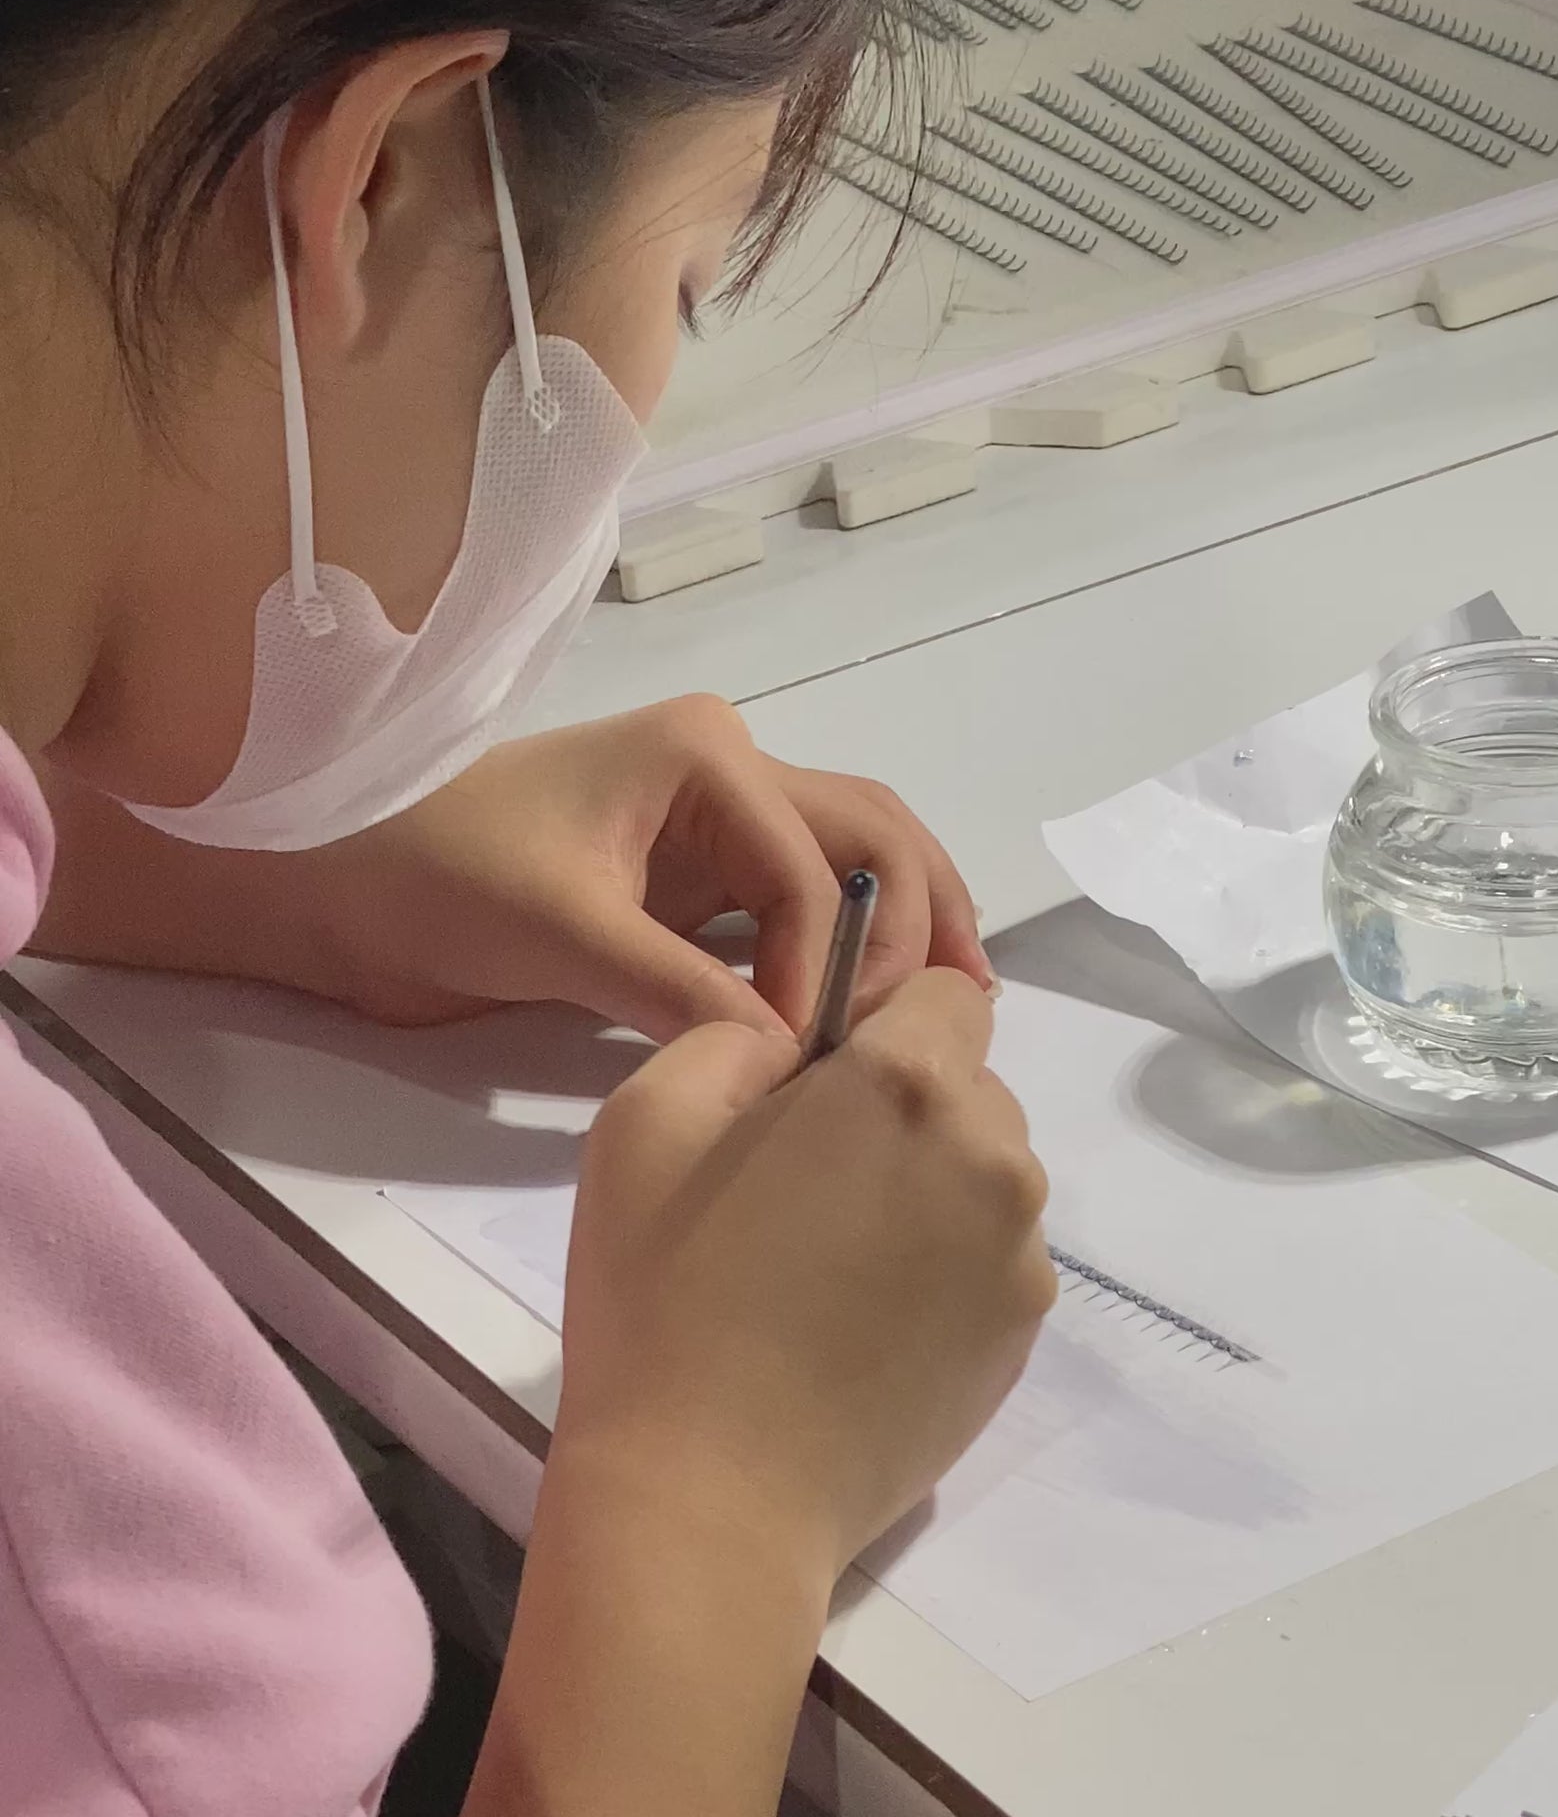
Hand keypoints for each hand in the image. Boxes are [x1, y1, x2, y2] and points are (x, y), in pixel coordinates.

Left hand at [34, 698, 991, 1043]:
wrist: (332, 884)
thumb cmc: (435, 877)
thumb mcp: (561, 934)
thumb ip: (680, 993)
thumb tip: (787, 1061)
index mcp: (705, 755)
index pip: (816, 865)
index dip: (833, 964)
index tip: (816, 1059)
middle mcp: (727, 774)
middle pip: (874, 834)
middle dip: (926, 918)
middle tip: (965, 1016)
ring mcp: (713, 826)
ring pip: (851, 866)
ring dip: (903, 931)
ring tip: (952, 1016)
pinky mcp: (690, 885)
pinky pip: (797, 912)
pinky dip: (844, 957)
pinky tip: (876, 1018)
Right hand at [556, 972, 1053, 1582]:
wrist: (712, 1497)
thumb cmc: (663, 1300)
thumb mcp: (647, 1116)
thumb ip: (738, 1040)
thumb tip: (800, 1051)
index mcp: (911, 1085)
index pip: (945, 992)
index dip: (881, 1023)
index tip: (819, 1086)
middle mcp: (996, 1160)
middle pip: (972, 1089)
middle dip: (904, 1112)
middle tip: (804, 1188)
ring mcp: (1021, 1260)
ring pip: (986, 1181)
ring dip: (929, 1195)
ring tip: (828, 1271)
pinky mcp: (1021, 1344)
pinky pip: (991, 1266)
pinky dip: (942, 1276)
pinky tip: (860, 1331)